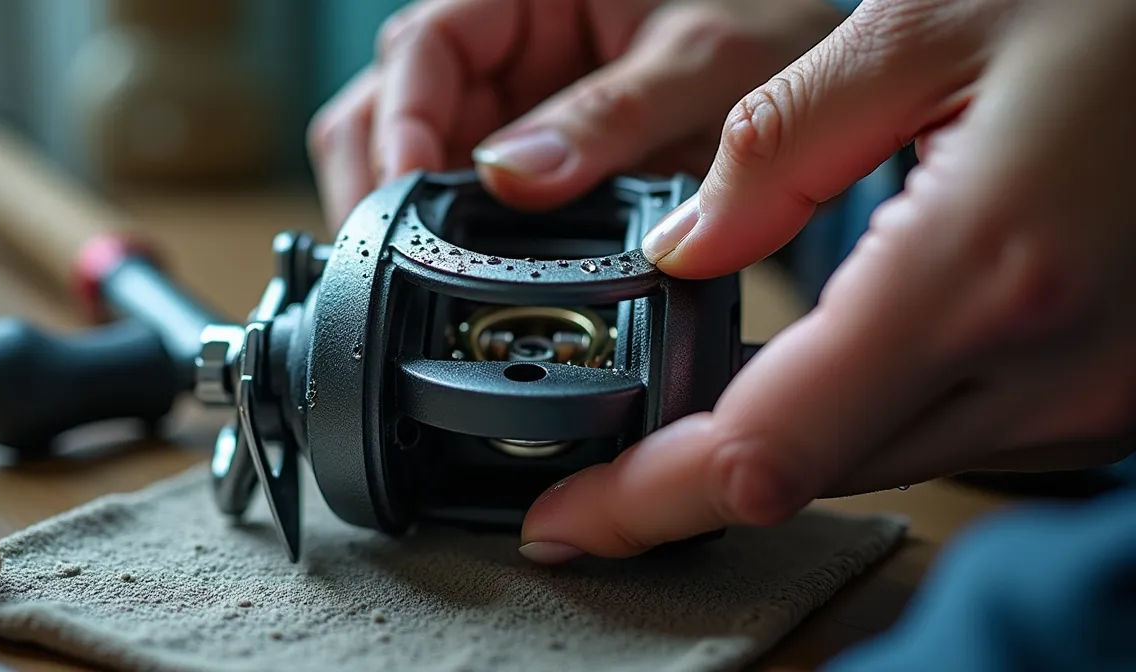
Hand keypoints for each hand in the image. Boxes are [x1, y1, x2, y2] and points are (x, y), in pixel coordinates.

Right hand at [306, 0, 845, 230]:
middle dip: (381, 182)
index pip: (423, 45)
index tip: (405, 191)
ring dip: (407, 217)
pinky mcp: (532, 165)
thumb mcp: (704, 63)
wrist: (835, 84)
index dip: (400, 121)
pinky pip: (464, 203)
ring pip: (415, 159)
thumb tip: (512, 180)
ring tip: (422, 277)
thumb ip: (610, 116)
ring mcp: (512, 108)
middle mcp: (507, 46)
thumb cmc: (777, 29)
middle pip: (392, 107)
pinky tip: (461, 278)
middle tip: (395, 257)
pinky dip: (452, 242)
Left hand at [519, 0, 1135, 563]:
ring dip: (776, 444)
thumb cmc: (1115, 3)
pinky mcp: (1106, 396)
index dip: (647, 500)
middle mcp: (1045, 365)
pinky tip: (823, 369)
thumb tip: (683, 248)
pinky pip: (945, 436)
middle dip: (690, 477)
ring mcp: (1090, 397)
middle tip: (605, 459)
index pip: (767, 448)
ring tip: (694, 405)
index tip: (567, 521)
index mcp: (978, 268)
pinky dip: (860, 418)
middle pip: (810, 473)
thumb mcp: (922, 23)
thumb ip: (776, 147)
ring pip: (875, 464)